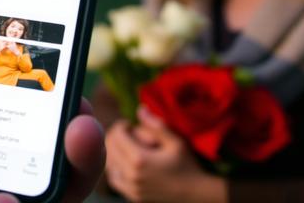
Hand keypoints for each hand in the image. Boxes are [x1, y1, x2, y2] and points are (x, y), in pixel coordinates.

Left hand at [104, 108, 226, 202]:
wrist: (195, 193)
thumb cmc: (187, 165)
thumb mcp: (176, 142)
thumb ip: (157, 125)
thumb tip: (140, 109)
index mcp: (139, 159)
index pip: (116, 135)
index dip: (121, 125)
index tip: (129, 124)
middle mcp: (131, 174)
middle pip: (110, 148)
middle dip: (116, 136)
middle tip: (126, 133)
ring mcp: (130, 187)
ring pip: (108, 164)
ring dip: (113, 152)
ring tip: (125, 146)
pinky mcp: (132, 195)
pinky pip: (114, 179)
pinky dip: (115, 168)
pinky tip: (125, 162)